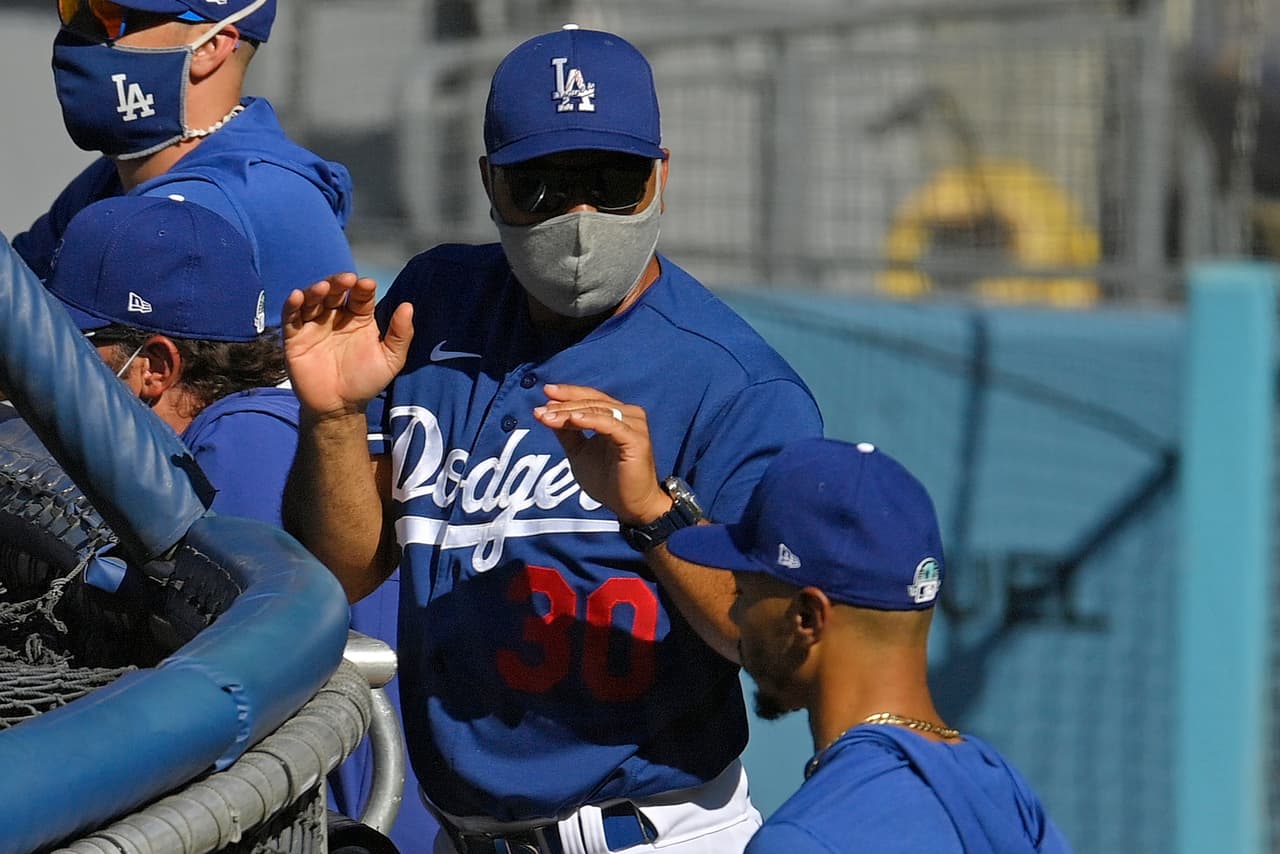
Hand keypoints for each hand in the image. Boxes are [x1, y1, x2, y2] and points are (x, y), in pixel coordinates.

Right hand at [282, 273, 413, 418]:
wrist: (340, 407)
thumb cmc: (366, 381)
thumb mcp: (390, 359)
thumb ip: (401, 334)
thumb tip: (408, 306)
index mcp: (359, 319)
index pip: (360, 296)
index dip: (363, 288)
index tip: (367, 284)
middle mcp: (336, 317)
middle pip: (335, 292)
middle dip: (339, 283)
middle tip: (346, 279)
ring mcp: (314, 326)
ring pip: (313, 300)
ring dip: (317, 290)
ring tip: (323, 287)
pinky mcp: (295, 338)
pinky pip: (291, 318)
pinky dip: (292, 304)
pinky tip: (297, 296)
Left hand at [533, 384, 671, 525]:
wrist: (630, 506)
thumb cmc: (609, 481)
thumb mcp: (579, 453)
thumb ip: (567, 433)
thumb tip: (547, 413)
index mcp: (616, 416)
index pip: (589, 398)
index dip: (567, 394)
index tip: (544, 394)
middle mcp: (628, 415)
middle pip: (591, 402)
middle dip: (563, 405)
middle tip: (541, 410)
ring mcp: (634, 425)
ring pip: (597, 411)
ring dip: (570, 412)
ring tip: (548, 416)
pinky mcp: (636, 439)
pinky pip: (609, 424)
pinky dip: (589, 420)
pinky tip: (572, 419)